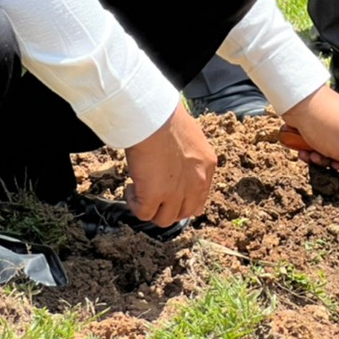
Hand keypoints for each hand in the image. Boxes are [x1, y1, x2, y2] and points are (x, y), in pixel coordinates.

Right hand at [123, 101, 216, 226]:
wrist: (153, 119)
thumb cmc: (167, 119)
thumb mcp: (191, 138)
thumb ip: (191, 157)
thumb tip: (180, 164)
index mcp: (207, 167)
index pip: (199, 199)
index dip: (182, 200)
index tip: (169, 194)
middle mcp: (196, 183)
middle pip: (184, 213)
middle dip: (168, 207)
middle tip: (154, 194)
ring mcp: (176, 192)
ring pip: (164, 219)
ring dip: (151, 209)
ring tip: (141, 190)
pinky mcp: (154, 196)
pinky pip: (144, 214)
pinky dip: (135, 205)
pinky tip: (131, 188)